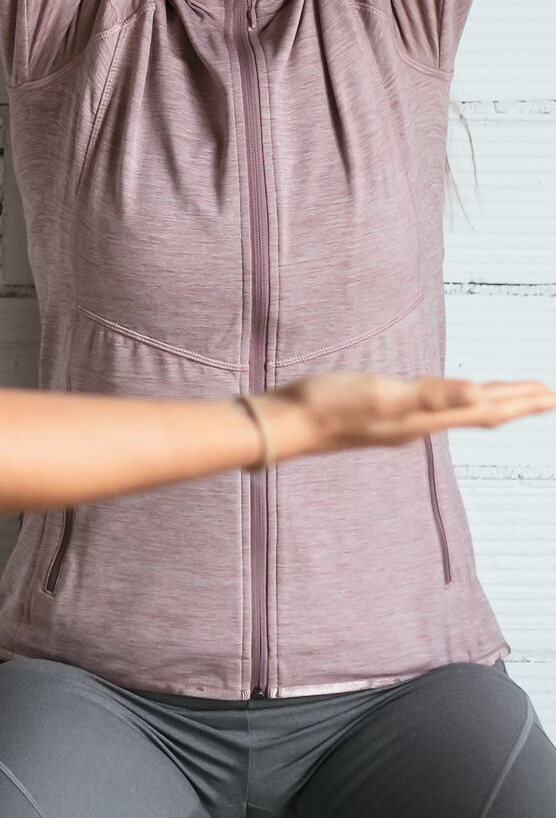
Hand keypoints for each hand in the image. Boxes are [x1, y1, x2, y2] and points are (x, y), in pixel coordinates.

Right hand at [264, 371, 555, 460]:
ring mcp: (400, 420)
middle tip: (546, 397)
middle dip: (514, 403)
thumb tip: (480, 394)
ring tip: (508, 399)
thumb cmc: (329, 406)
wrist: (287, 424)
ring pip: (458, 412)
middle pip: (477, 413)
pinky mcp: (382, 413)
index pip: (485, 410)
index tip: (550, 394)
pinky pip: (433, 408)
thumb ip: (432, 395)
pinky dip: (453, 402)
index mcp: (425, 418)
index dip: (519, 401)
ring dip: (488, 404)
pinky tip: (443, 402)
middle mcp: (419, 423)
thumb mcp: (383, 394)